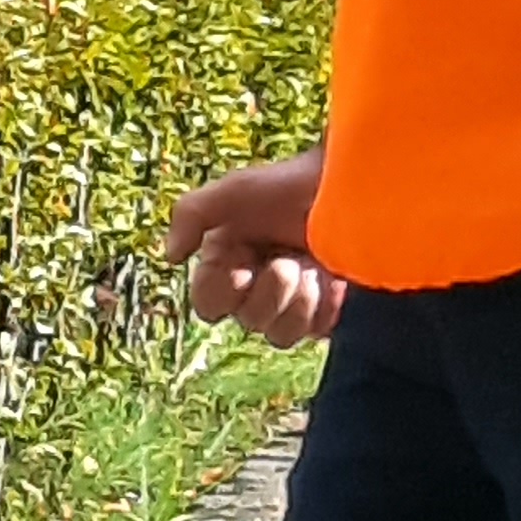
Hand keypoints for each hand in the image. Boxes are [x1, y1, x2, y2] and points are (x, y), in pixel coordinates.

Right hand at [165, 152, 346, 347]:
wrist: (348, 186)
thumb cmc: (288, 186)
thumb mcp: (232, 191)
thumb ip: (190, 215)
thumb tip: (172, 256)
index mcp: (227, 266)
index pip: (208, 305)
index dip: (224, 289)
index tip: (243, 264)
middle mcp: (255, 291)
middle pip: (249, 322)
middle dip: (273, 289)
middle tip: (289, 258)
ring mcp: (292, 304)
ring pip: (281, 334)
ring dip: (300, 299)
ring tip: (314, 267)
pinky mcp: (327, 312)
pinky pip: (316, 331)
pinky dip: (326, 305)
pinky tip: (333, 279)